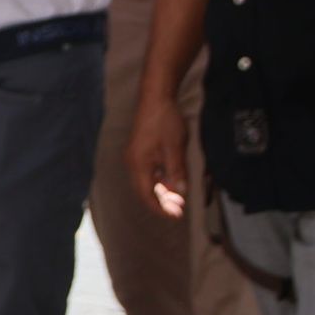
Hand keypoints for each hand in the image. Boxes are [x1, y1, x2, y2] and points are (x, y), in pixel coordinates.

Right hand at [126, 92, 188, 218]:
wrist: (156, 98)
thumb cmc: (164, 122)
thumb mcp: (174, 148)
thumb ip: (176, 172)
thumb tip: (180, 194)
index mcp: (139, 164)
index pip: (146, 195)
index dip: (160, 208)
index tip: (176, 216)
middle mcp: (133, 162)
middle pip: (145, 189)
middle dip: (161, 201)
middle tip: (180, 209)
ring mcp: (135, 155)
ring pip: (147, 180)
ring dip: (161, 190)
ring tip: (178, 196)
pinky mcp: (140, 149)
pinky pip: (148, 171)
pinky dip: (159, 179)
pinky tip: (171, 179)